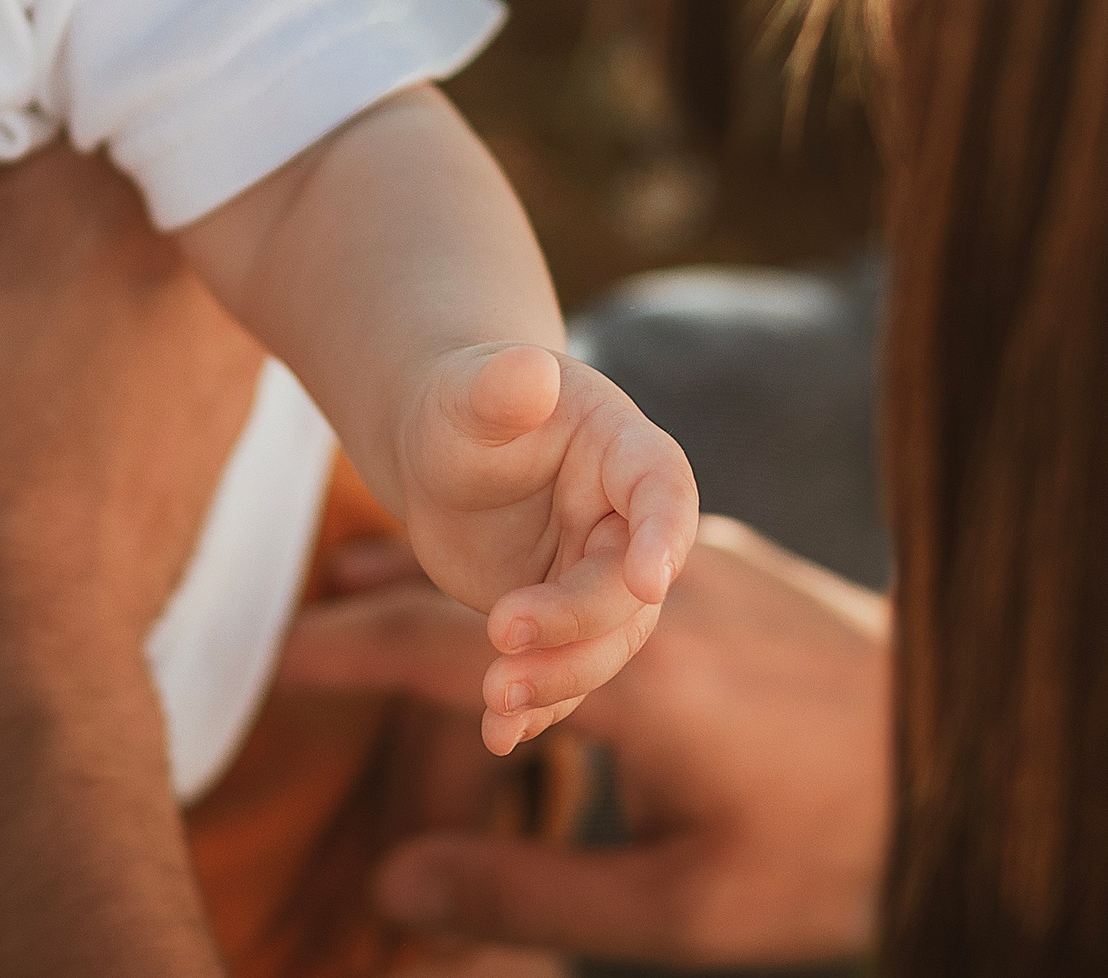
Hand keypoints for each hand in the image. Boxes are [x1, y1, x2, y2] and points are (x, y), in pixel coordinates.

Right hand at [0, 62, 261, 651]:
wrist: (4, 648)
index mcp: (149, 182)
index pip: (81, 43)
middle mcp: (216, 253)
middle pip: (109, 136)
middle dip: (28, 127)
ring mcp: (222, 339)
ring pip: (130, 223)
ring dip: (61, 217)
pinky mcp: (203, 409)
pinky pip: (142, 303)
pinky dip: (83, 293)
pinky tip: (25, 324)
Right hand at [282, 518, 888, 966]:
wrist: (991, 754)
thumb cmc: (833, 853)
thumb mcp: (677, 905)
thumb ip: (527, 892)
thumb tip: (397, 887)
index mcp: (628, 681)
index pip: (448, 648)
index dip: (353, 653)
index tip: (283, 659)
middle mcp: (655, 597)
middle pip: (483, 577)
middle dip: (386, 595)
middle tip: (310, 606)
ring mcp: (701, 563)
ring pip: (543, 544)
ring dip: (460, 563)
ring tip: (381, 574)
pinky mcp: (736, 559)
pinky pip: (601, 538)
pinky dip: (531, 555)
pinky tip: (514, 588)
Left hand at [398, 343, 698, 751]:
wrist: (443, 452)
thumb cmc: (461, 407)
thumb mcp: (466, 393)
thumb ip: (499, 386)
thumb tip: (530, 370)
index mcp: (625, 451)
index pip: (664, 491)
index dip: (664, 535)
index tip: (648, 578)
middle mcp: (628, 522)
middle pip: (629, 586)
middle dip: (576, 621)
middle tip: (501, 631)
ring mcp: (600, 577)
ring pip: (605, 643)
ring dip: (558, 676)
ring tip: (496, 699)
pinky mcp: (568, 623)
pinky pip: (566, 673)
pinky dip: (537, 709)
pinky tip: (499, 737)